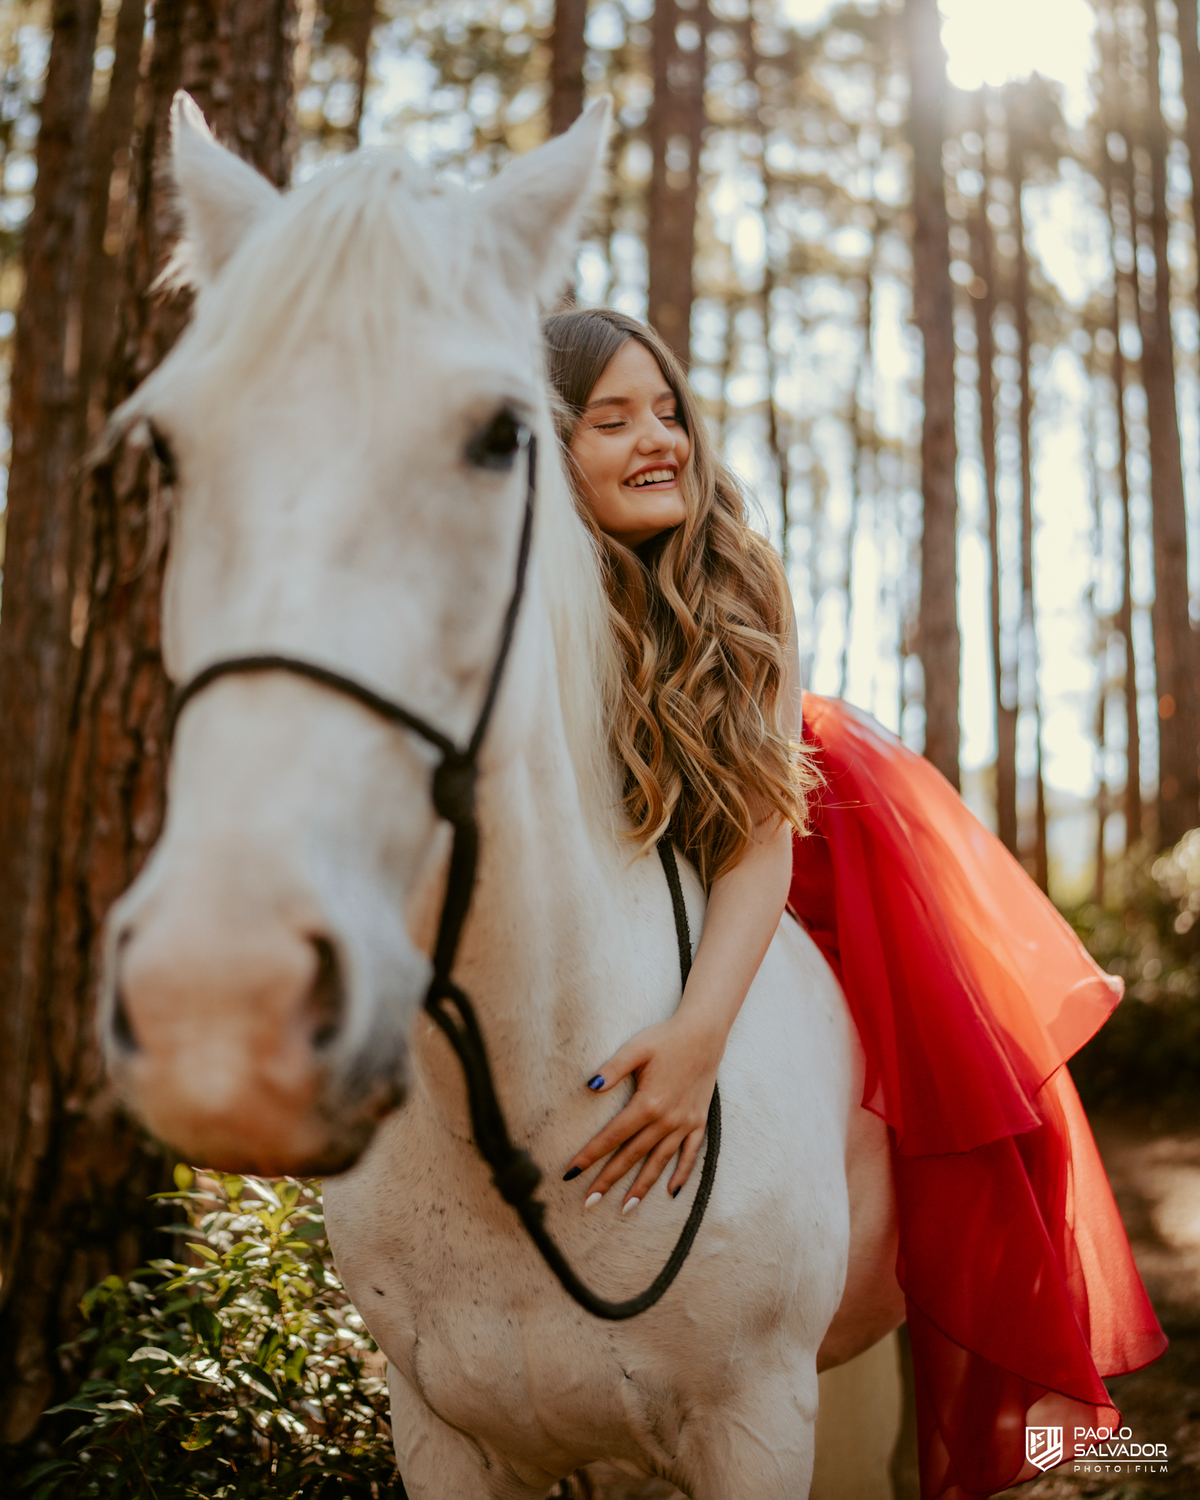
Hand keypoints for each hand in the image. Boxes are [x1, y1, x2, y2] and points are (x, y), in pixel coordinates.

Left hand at [562, 1012, 720, 1212]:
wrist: (705, 1033)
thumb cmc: (666, 1038)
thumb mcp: (636, 1048)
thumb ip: (612, 1069)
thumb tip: (589, 1086)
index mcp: (647, 1103)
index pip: (612, 1136)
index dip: (590, 1155)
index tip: (571, 1173)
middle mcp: (666, 1119)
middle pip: (632, 1156)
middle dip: (608, 1180)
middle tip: (588, 1202)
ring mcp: (685, 1123)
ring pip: (659, 1162)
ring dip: (642, 1187)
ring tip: (625, 1208)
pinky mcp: (699, 1121)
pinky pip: (690, 1154)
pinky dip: (681, 1174)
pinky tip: (671, 1192)